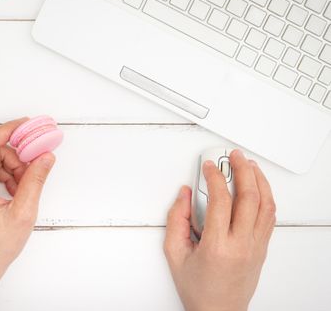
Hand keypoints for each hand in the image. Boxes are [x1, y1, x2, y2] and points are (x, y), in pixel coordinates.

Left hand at [0, 118, 55, 310]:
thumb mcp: (23, 212)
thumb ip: (35, 180)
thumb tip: (46, 156)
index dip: (10, 130)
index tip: (29, 124)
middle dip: (17, 158)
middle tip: (34, 170)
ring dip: (13, 169)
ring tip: (25, 188)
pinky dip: (6, 176)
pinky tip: (16, 191)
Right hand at [164, 150, 275, 310]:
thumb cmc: (198, 289)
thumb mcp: (174, 254)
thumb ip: (175, 220)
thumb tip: (184, 195)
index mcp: (217, 246)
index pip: (220, 200)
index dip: (214, 177)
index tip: (208, 167)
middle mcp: (241, 245)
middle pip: (250, 197)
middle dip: (242, 170)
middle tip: (234, 156)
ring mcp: (256, 247)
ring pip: (266, 205)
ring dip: (259, 180)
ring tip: (249, 165)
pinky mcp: (262, 249)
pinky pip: (270, 217)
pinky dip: (266, 197)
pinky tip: (259, 187)